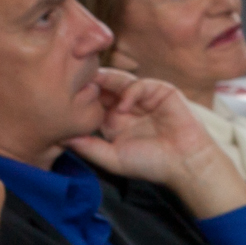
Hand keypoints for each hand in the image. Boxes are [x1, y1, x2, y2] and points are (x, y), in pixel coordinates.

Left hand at [66, 66, 245, 216]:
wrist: (184, 163)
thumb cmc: (150, 164)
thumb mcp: (112, 158)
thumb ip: (88, 147)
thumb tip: (61, 138)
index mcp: (114, 121)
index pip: (94, 104)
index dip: (80, 99)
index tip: (62, 98)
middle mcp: (127, 107)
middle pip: (105, 88)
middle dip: (90, 84)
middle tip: (73, 80)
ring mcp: (144, 98)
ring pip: (120, 81)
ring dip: (106, 82)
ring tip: (92, 85)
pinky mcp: (161, 91)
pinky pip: (141, 84)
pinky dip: (130, 92)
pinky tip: (123, 106)